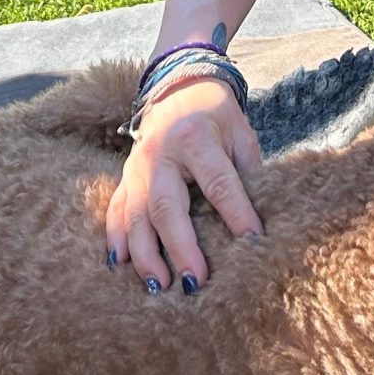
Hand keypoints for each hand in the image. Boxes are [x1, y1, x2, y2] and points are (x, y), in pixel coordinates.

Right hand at [107, 73, 262, 293]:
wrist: (179, 87)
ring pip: (135, 215)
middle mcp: (160, 153)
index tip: (252, 243)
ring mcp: (136, 167)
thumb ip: (247, 173)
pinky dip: (115, 238)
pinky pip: (115, 210)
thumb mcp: (240, 134)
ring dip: (144, 254)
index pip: (218, 182)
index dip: (236, 213)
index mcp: (196, 138)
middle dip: (180, 248)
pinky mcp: (124, 176)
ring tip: (158, 287)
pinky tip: (119, 265)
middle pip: (167, 206)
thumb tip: (258, 223)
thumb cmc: (217, 116)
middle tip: (195, 283)